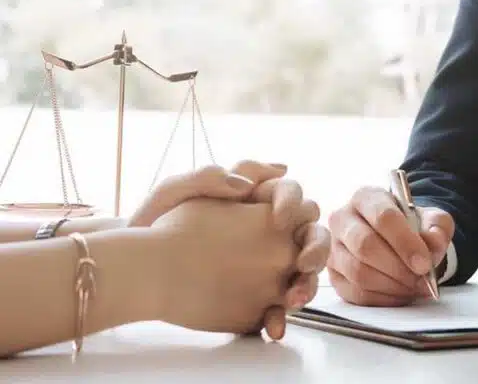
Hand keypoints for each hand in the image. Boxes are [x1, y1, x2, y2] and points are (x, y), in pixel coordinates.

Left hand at [130, 162, 329, 337]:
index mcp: (254, 199)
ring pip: (303, 272)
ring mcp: (266, 264)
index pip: (289, 191)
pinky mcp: (257, 294)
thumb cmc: (153, 223)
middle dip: (315, 248)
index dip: (292, 202)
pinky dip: (280, 317)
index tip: (278, 219)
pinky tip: (274, 326)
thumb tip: (246, 185)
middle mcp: (268, 231)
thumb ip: (208, 178)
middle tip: (303, 263)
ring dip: (307, 285)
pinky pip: (277, 305)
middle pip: (310, 232)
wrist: (135, 268)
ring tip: (293, 300)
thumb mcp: (174, 193)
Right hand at [327, 186, 452, 306]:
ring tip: (414, 287)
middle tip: (421, 279)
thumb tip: (433, 243)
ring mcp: (334, 248)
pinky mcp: (334, 275)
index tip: (424, 264)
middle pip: (365, 245)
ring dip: (392, 285)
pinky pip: (355, 292)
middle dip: (398, 267)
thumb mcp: (432, 220)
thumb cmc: (412, 227)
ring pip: (358, 271)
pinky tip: (401, 294)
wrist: (398, 241)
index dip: (405, 243)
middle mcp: (343, 219)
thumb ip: (437, 227)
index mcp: (367, 197)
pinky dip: (383, 298)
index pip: (383, 217)